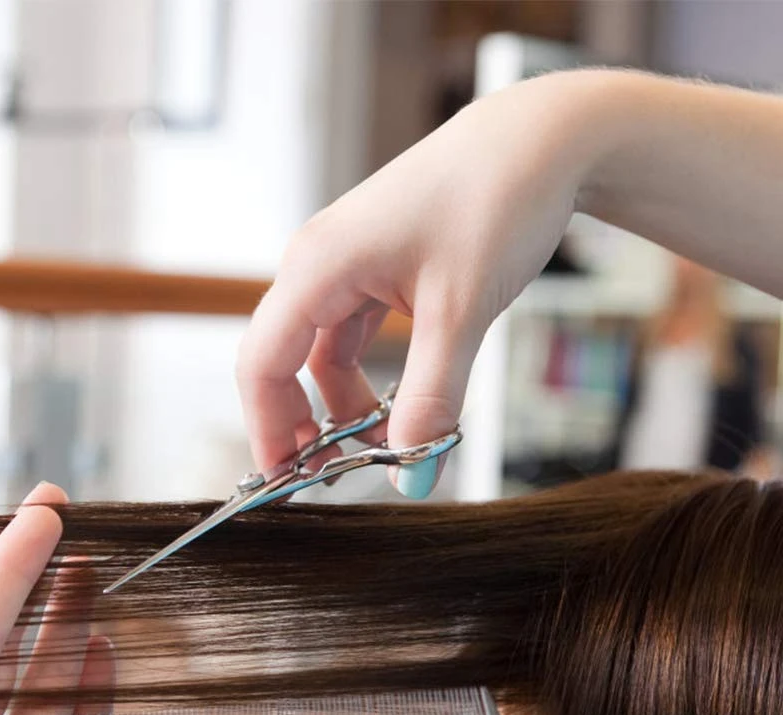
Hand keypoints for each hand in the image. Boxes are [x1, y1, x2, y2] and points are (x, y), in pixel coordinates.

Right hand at [237, 69, 782, 496]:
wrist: (542, 140)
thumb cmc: (496, 201)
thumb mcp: (461, 313)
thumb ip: (431, 400)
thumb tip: (412, 480)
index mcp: (318, 266)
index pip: (263, 364)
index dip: (267, 429)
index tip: (285, 484)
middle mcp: (317, 264)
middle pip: (281, 362)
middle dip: (301, 425)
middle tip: (332, 478)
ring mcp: (344, 267)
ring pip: (320, 356)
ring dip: (343, 407)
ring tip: (385, 449)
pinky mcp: (373, 271)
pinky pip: (351, 339)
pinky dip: (367, 380)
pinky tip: (398, 408)